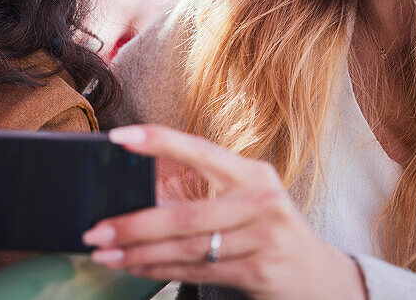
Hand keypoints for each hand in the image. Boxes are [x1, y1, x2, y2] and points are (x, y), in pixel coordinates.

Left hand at [82, 125, 366, 299]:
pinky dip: (159, 271)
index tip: (119, 137)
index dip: (158, 141)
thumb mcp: (245, 198)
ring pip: (187, 248)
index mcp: (251, 174)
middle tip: (95, 228)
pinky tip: (134, 268)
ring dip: (139, 253)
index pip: (199, 149)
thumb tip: (137, 179)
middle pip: (185, 215)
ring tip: (104, 252)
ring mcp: (261, 239)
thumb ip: (202, 186)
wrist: (320, 277)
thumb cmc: (268, 228)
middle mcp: (260, 202)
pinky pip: (197, 272)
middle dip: (134, 223)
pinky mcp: (258, 272)